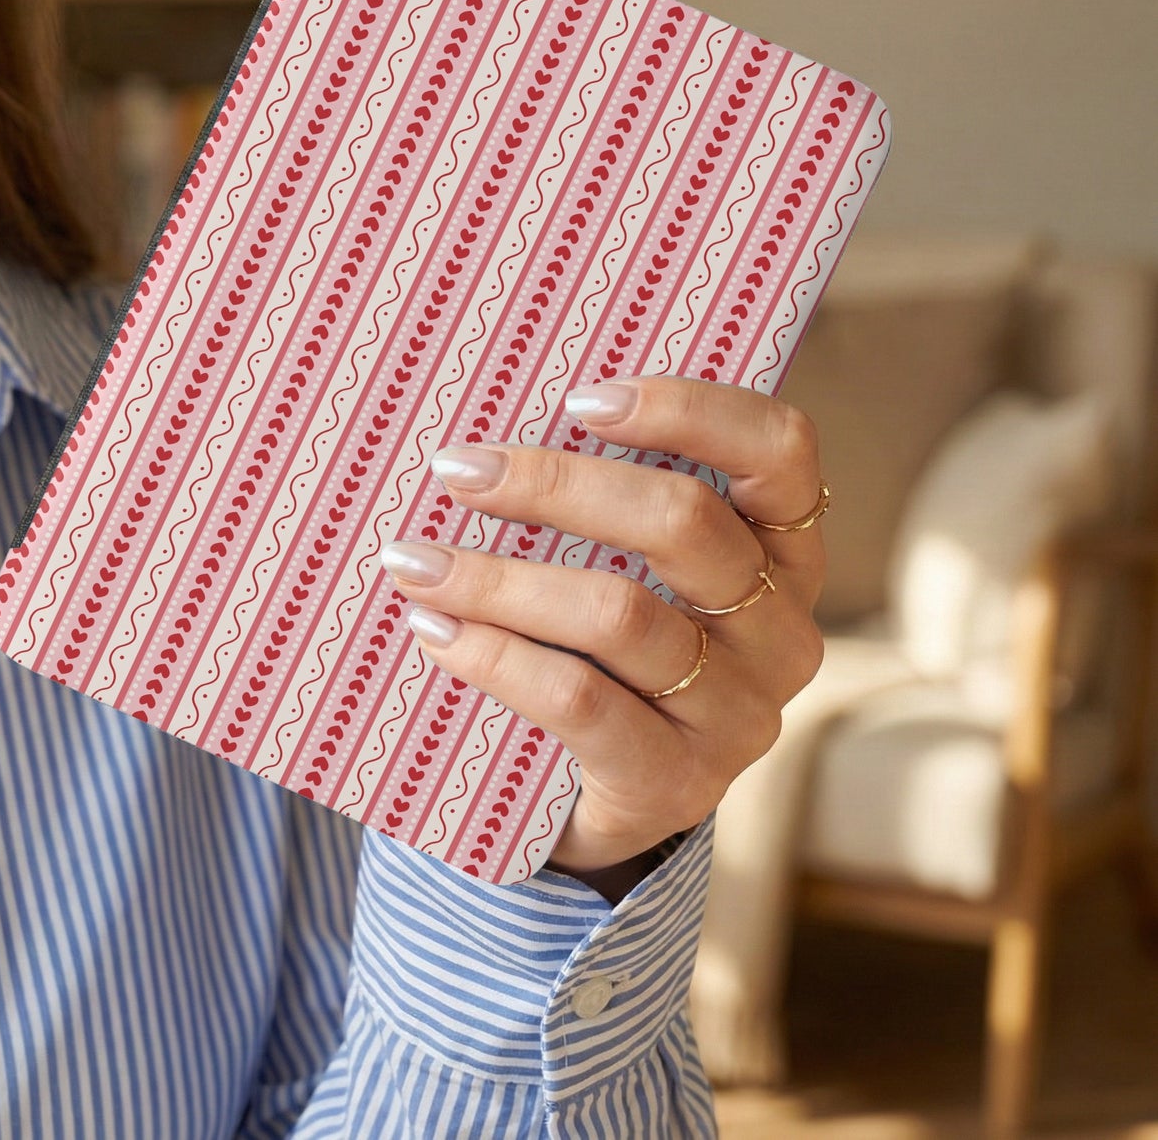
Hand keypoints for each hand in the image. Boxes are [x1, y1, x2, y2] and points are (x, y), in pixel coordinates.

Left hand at [378, 376, 825, 900]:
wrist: (609, 803)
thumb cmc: (610, 653)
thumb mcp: (635, 572)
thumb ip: (606, 507)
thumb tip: (491, 428)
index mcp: (785, 551)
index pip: (778, 449)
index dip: (688, 409)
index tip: (578, 398)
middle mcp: (782, 630)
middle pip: (684, 523)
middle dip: (554, 485)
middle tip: (457, 470)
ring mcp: (739, 715)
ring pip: (620, 614)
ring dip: (499, 579)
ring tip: (415, 562)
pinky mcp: (679, 783)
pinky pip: (578, 700)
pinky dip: (495, 656)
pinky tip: (434, 631)